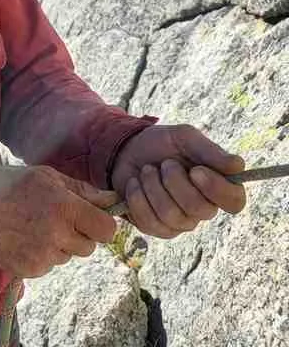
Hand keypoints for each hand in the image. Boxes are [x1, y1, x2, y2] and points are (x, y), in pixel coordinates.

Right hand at [0, 165, 117, 277]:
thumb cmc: (9, 184)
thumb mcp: (47, 176)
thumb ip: (82, 190)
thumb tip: (112, 200)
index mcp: (65, 207)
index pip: (107, 230)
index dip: (100, 223)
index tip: (90, 218)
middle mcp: (57, 234)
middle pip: (89, 246)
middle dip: (77, 234)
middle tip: (54, 218)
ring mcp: (43, 255)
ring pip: (68, 256)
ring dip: (59, 245)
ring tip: (34, 226)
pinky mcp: (30, 270)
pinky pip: (49, 265)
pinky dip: (41, 255)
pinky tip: (23, 238)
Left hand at [110, 124, 246, 237]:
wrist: (126, 150)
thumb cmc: (162, 144)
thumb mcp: (184, 137)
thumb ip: (209, 150)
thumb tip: (238, 165)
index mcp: (217, 186)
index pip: (235, 201)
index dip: (216, 189)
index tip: (196, 170)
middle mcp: (203, 209)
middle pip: (199, 209)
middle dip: (174, 181)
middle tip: (164, 163)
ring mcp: (180, 222)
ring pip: (171, 215)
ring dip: (152, 185)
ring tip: (147, 170)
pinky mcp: (156, 228)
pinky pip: (149, 221)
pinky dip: (136, 197)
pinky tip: (134, 183)